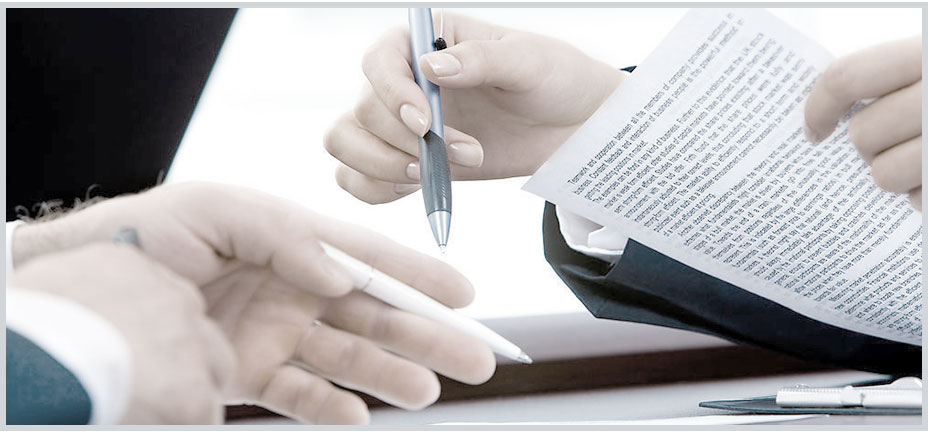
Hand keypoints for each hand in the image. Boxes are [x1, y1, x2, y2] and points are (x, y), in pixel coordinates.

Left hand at [12, 182, 494, 423]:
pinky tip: (360, 417)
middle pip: (374, 317)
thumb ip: (285, 235)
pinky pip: (300, 396)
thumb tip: (337, 275)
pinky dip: (331, 409)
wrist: (91, 287)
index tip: (466, 296)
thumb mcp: (219, 207)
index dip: (419, 278)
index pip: (369, 261)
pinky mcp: (247, 374)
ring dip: (391, 376)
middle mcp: (294, 290)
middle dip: (427, 336)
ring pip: (347, 360)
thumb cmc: (151, 232)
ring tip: (429, 390)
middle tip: (478, 356)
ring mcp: (273, 335)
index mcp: (294, 244)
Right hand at [324, 13, 624, 203]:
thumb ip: (482, 59)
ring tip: (434, 175)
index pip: (379, 61)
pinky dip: (375, 189)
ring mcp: (398, 124)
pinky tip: (419, 188)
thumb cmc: (554, 79)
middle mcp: (402, 81)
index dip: (393, 94)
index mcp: (424, 41)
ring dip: (383, 167)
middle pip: (362, 111)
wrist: (572, 126)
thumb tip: (431, 67)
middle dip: (406, 142)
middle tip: (466, 154)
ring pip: (346, 143)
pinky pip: (358, 178)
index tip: (426, 124)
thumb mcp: (529, 61)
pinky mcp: (405, 160)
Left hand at [804, 35, 921, 209]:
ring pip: (884, 175)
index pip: (848, 77)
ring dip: (894, 175)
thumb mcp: (922, 67)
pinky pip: (916, 201)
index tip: (813, 131)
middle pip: (862, 134)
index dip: (819, 107)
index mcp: (926, 53)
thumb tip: (817, 115)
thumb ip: (888, 78)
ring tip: (920, 162)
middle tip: (892, 142)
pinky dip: (921, 195)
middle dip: (868, 145)